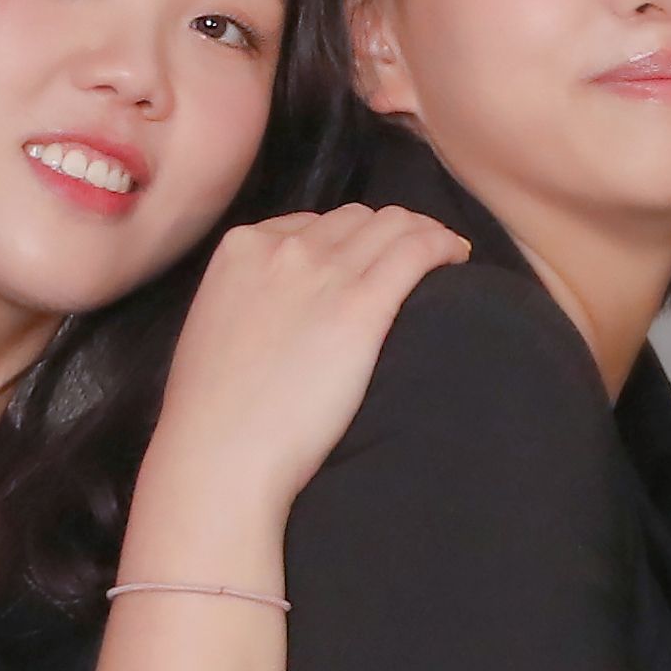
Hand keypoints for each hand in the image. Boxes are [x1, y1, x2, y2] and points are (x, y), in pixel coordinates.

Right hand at [129, 204, 468, 552]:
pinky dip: (444, 246)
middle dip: (390, 234)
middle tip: (415, 262)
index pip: (312, 223)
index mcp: (242, 249)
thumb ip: (251, 301)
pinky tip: (458, 259)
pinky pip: (418, 250)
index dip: (347, 241)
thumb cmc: (212, 411)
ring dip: (425, 235)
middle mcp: (285, 247)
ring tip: (444, 259)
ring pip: (394, 225)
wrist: (220, 451)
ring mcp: (324, 272)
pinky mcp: (362, 306)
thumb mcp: (216, 328)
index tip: (366, 264)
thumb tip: (281, 311)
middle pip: (358, 219)